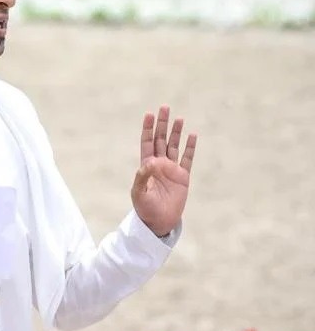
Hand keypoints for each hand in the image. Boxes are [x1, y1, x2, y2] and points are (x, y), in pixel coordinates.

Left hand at [132, 105, 197, 237]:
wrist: (159, 222)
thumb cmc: (145, 208)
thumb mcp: (139, 193)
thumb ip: (143, 177)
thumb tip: (151, 163)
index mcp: (146, 166)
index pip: (147, 143)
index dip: (148, 129)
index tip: (149, 114)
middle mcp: (159, 165)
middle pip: (161, 140)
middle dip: (162, 124)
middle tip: (165, 108)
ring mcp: (172, 170)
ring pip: (174, 146)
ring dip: (176, 132)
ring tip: (179, 118)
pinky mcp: (183, 177)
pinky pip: (188, 159)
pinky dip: (190, 147)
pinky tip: (192, 135)